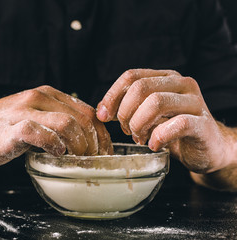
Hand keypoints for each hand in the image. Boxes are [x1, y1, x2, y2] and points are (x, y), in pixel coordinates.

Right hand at [0, 85, 112, 166]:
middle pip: (82, 119)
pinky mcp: (10, 129)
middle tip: (95, 161)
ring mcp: (23, 112)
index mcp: (48, 95)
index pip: (87, 112)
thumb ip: (56, 122)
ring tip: (77, 160)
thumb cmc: (3, 127)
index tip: (104, 152)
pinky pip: (39, 134)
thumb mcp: (35, 117)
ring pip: (66, 124)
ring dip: (78, 146)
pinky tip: (56, 154)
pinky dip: (53, 145)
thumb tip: (87, 138)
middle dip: (94, 144)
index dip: (101, 134)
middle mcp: (38, 98)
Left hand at [96, 69, 230, 173]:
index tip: (103, 116)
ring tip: (139, 137)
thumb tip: (100, 111)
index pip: (131, 76)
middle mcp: (181, 84)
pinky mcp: (203, 124)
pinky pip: (176, 124)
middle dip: (125, 112)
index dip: (112, 96)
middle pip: (140, 87)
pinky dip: (158, 137)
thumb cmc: (173, 130)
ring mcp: (195, 102)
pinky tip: (154, 145)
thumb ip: (127, 108)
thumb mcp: (147, 115)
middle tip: (126, 130)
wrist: (208, 148)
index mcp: (165, 77)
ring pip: (156, 102)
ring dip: (139, 124)